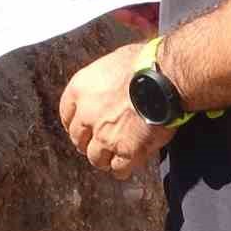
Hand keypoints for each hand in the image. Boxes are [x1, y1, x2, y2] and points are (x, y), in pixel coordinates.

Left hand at [59, 43, 175, 179]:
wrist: (164, 77)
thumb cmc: (146, 61)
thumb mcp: (114, 61)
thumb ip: (105, 79)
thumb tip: (112, 83)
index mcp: (80, 89)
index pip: (66, 114)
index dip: (74, 123)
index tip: (81, 127)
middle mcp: (87, 115)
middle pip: (79, 139)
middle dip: (87, 142)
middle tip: (97, 143)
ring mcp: (105, 135)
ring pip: (95, 158)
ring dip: (103, 158)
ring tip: (111, 158)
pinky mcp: (125, 151)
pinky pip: (118, 169)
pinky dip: (122, 168)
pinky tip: (127, 165)